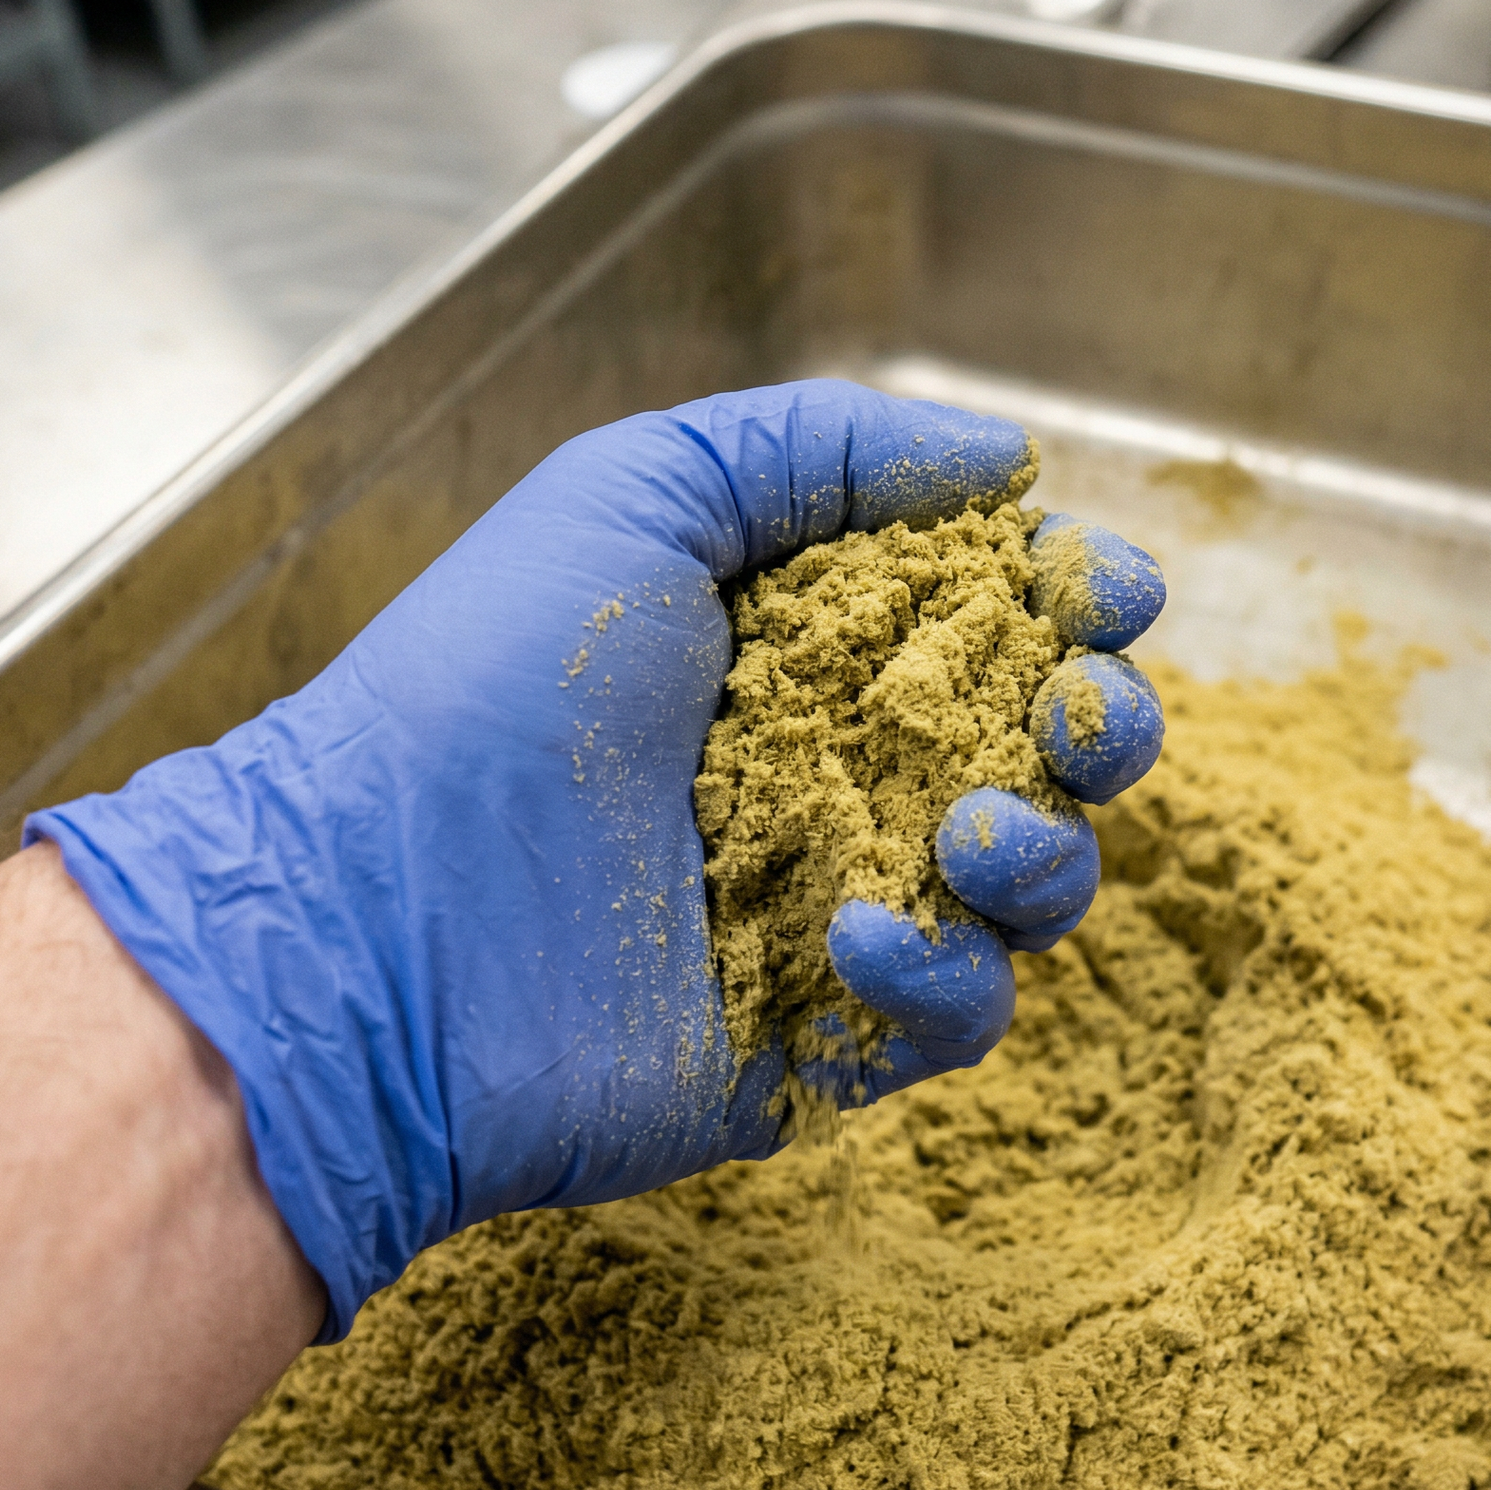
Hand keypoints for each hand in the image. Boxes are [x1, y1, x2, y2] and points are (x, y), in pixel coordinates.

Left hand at [27, 383, 1163, 1336]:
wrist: (381, 916)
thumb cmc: (493, 686)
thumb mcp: (638, 491)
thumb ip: (822, 448)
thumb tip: (1006, 461)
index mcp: (807, 652)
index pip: (992, 623)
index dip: (1074, 602)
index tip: (1109, 589)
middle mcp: (836, 777)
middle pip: (1043, 757)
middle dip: (1100, 726)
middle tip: (1086, 714)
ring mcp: (836, 912)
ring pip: (1028, 893)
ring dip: (1042, 854)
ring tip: (968, 831)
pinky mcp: (822, 1041)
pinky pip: (955, 1018)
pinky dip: (936, 976)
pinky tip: (846, 934)